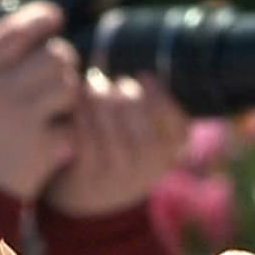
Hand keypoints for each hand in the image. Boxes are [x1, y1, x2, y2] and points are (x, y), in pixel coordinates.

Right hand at [0, 1, 80, 201]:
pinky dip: (66, 134)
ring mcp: (19, 119)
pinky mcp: (39, 146)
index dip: (42, 17)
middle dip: (63, 64)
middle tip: (58, 77)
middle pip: (55, 55)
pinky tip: (49, 142)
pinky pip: (71, 124)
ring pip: (69, 85)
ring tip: (53, 110)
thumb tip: (34, 22)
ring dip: (69, 96)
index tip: (56, 18)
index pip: (17, 29)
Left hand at [42, 69, 189, 216]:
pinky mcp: (88, 176)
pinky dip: (79, 114)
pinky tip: (75, 104)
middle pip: (140, 123)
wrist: (87, 199)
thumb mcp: (142, 135)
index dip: (162, 99)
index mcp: (167, 155)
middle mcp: (147, 170)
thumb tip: (135, 54)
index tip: (144, 76)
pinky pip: (85, 138)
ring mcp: (118, 176)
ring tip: (91, 86)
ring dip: (98, 99)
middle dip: (123, 94)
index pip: (178, 127)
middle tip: (110, 82)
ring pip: (110, 128)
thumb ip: (145, 103)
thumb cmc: (118, 149)